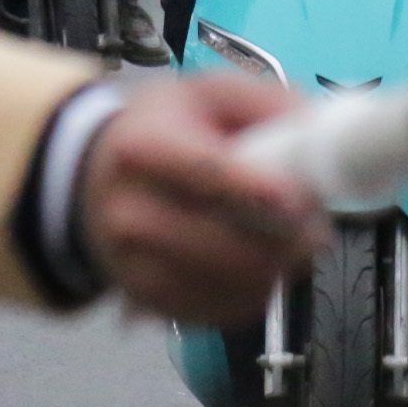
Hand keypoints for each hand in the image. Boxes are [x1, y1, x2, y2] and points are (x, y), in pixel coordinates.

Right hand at [77, 75, 331, 323]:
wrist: (92, 181)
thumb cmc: (161, 131)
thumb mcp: (207, 93)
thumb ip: (264, 104)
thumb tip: (314, 133)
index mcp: (143, 147)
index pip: (203, 174)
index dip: (254, 189)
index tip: (298, 199)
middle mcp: (131, 212)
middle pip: (224, 243)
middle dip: (285, 239)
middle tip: (315, 225)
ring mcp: (136, 266)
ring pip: (232, 284)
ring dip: (279, 268)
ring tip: (290, 241)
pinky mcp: (152, 304)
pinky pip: (226, 312)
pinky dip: (257, 292)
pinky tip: (259, 264)